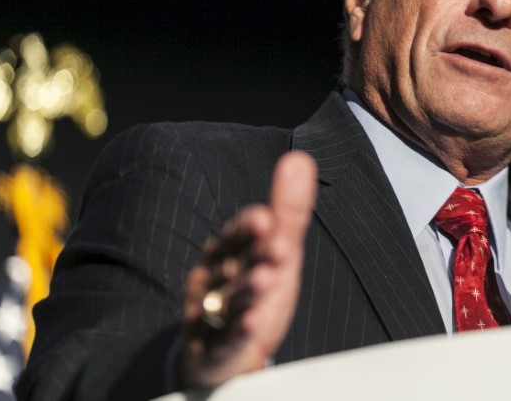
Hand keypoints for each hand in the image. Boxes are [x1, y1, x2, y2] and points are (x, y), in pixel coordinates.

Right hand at [181, 151, 316, 387]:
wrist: (223, 354)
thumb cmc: (254, 290)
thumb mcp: (277, 252)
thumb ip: (288, 211)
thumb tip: (300, 158)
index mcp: (226, 253)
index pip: (235, 236)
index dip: (248, 228)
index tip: (266, 218)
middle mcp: (214, 279)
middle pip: (233, 264)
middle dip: (254, 253)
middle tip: (277, 243)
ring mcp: (210, 315)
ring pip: (228, 300)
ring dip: (246, 289)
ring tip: (266, 278)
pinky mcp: (214, 349)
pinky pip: (224, 339)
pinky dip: (237, 331)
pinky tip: (252, 323)